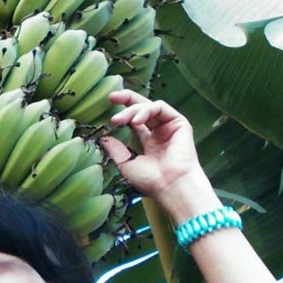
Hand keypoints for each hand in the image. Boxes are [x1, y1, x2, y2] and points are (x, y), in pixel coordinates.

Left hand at [99, 89, 203, 205]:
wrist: (171, 186)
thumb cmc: (151, 181)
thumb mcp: (126, 163)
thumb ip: (115, 149)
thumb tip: (103, 137)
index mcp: (149, 142)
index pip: (135, 121)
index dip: (123, 112)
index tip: (108, 105)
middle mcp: (160, 132)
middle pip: (142, 108)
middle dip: (127, 99)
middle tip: (111, 97)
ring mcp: (170, 127)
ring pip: (149, 107)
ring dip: (132, 110)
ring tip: (119, 120)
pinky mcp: (180, 123)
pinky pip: (161, 107)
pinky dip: (146, 110)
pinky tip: (136, 120)